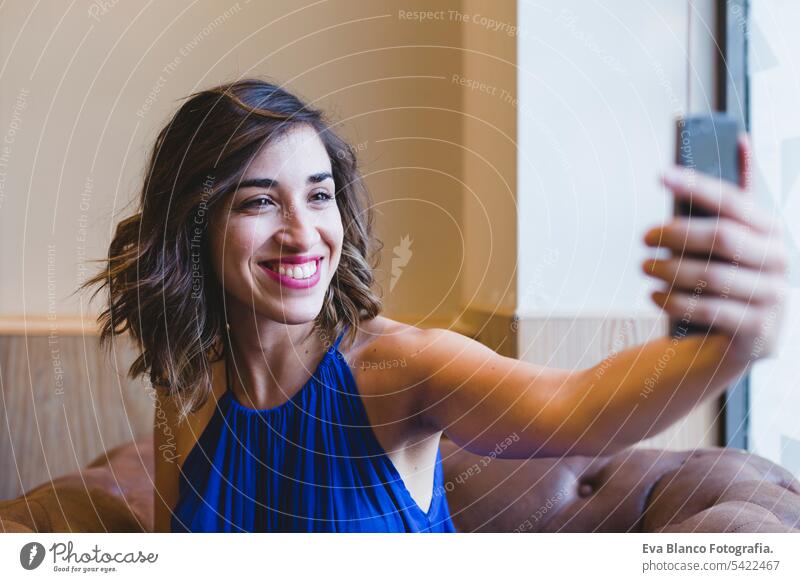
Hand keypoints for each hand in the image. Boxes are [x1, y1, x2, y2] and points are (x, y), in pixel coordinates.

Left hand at [641, 134, 788, 364]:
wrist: (741, 341)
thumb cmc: (728, 279)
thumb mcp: (734, 238)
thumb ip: (733, 198)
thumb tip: (739, 139)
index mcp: (773, 231)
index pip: (733, 201)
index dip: (697, 185)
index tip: (661, 175)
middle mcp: (780, 261)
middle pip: (721, 237)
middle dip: (676, 235)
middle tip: (645, 238)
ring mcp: (773, 297)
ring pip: (712, 275)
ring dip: (669, 270)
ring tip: (645, 267)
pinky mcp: (757, 330)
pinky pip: (709, 309)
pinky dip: (674, 300)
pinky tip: (653, 294)